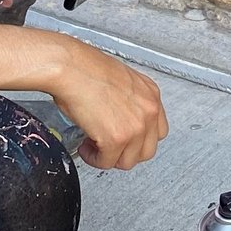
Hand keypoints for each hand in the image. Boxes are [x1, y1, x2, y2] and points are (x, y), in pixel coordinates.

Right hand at [43, 33, 167, 170]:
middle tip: (108, 145)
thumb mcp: (122, 81)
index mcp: (151, 95)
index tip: (125, 139)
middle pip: (146, 151)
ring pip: (127, 161)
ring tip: (94, 145)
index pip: (158, 132)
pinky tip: (86, 147)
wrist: (71, 68)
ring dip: (109, 157)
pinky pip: (106, 162)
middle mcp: (149, 111)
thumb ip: (130, 102)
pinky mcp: (116, 139)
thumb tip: (122, 118)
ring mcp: (135, 127)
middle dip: (125, 152)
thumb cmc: (87, 69)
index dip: (138, 140)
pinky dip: (93, 159)